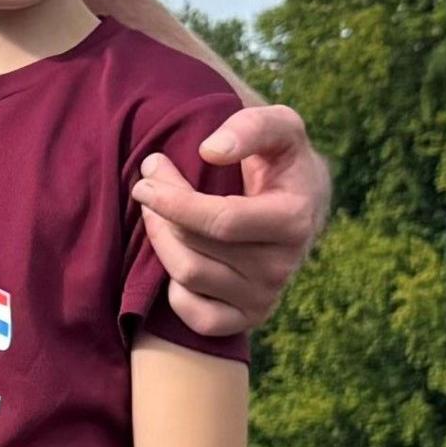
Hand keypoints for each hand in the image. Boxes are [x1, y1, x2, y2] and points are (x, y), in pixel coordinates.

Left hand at [130, 104, 329, 336]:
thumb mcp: (280, 128)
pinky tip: (178, 256)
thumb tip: (210, 151)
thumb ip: (250, 127)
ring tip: (155, 213)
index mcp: (294, 219)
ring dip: (160, 241)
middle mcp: (283, 266)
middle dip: (162, 213)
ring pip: (187, 277)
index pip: (222, 221)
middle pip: (195, 248)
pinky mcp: (249, 319)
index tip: (144, 181)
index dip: (174, 202)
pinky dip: (174, 290)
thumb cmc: (281, 160)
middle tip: (148, 185)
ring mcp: (266, 297)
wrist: (301, 203)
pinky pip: (196, 317)